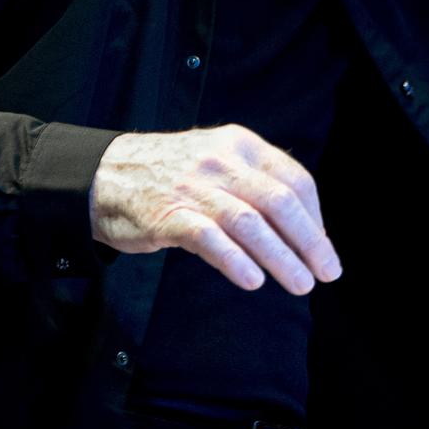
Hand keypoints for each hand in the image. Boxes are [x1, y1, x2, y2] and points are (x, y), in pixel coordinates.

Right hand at [89, 124, 342, 294]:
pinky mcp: (167, 215)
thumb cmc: (171, 174)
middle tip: (324, 273)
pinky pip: (209, 239)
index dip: (315, 218)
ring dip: (280, 257)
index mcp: (240, 145)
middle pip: (279, 201)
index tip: (322, 248)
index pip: (294, 179)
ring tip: (299, 283)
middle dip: (309, 241)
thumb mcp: (218, 160)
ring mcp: (193, 188)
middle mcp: (221, 162)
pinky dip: (235, 261)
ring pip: (250, 223)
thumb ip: (256, 184)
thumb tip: (304, 227)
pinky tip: (253, 281)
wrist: (103, 174)